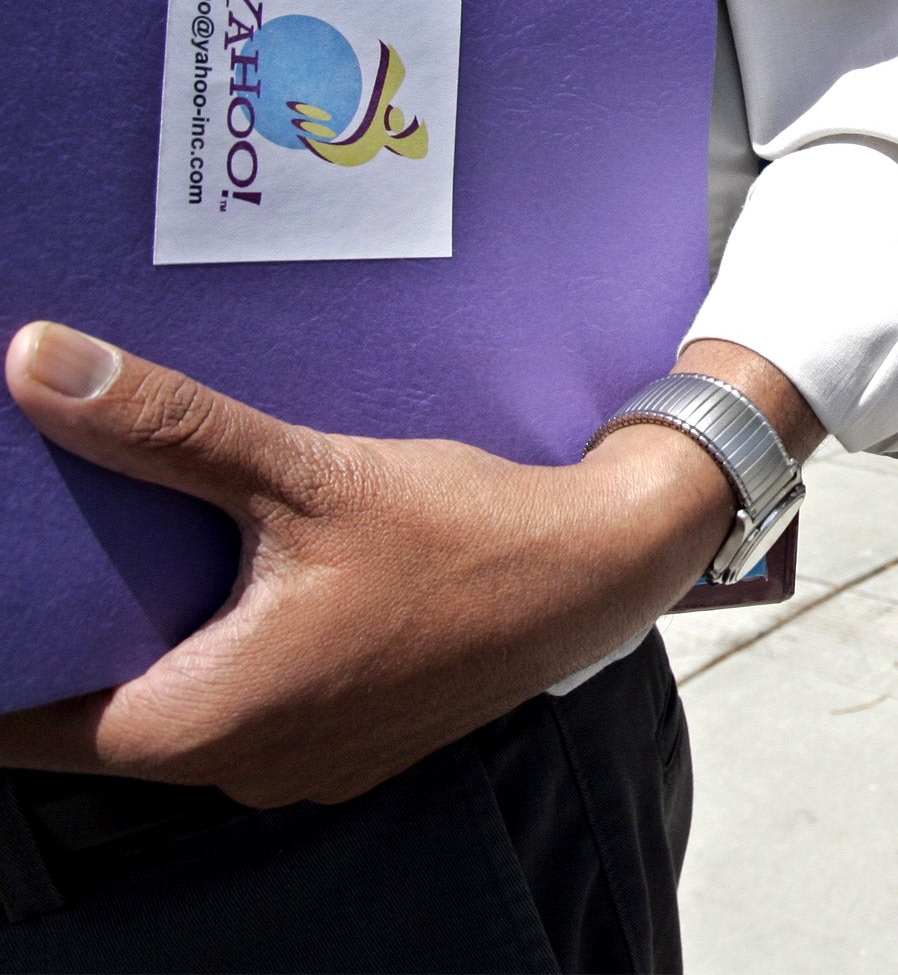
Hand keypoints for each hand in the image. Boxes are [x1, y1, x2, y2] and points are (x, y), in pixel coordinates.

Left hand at [0, 322, 792, 806]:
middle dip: (78, 638)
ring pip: (182, 715)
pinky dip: (230, 658)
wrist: (602, 570)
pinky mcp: (355, 743)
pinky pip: (252, 713)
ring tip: (154, 552)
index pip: (27, 723)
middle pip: (103, 718)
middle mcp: (246, 769)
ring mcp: (306, 766)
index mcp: (209, 724)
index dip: (2, 656)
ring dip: (159, 647)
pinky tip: (252, 580)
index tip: (2, 582)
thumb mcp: (307, 471)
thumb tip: (35, 363)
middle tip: (64, 543)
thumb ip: (167, 427)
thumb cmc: (465, 537)